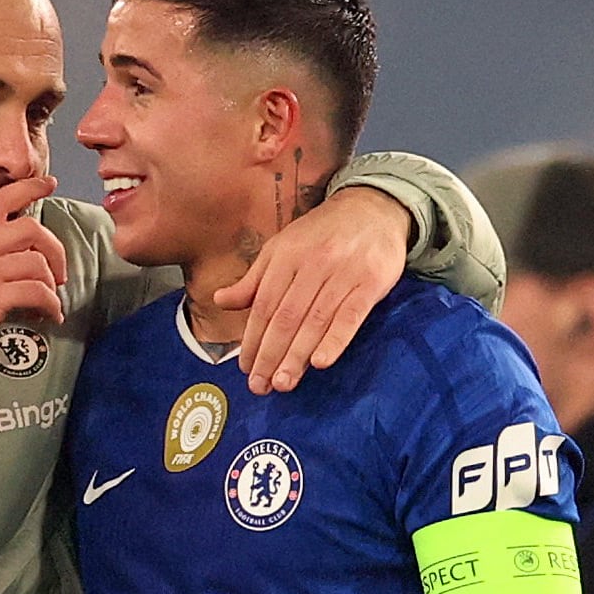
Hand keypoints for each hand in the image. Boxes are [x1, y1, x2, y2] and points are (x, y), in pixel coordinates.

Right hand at [0, 176, 67, 372]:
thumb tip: (12, 257)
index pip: (0, 200)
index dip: (29, 188)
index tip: (48, 185)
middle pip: (31, 229)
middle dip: (54, 250)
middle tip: (58, 272)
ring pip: (38, 263)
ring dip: (52, 285)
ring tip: (49, 302)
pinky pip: (38, 293)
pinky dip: (51, 306)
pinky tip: (49, 316)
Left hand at [219, 186, 413, 394]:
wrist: (373, 208)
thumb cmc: (321, 234)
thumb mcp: (282, 248)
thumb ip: (254, 280)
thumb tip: (220, 300)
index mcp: (285, 256)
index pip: (264, 305)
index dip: (252, 339)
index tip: (246, 367)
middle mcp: (312, 264)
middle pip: (286, 317)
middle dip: (270, 354)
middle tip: (260, 385)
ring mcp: (343, 273)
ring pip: (315, 321)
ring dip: (297, 356)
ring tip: (283, 383)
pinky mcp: (371, 282)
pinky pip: (351, 316)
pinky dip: (335, 340)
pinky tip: (321, 363)